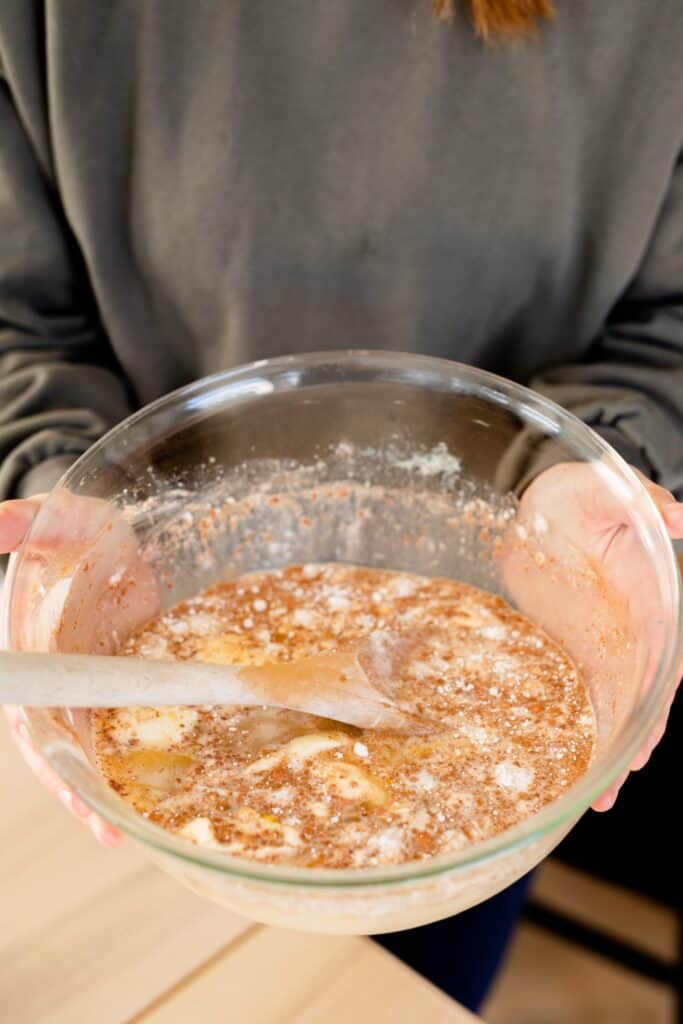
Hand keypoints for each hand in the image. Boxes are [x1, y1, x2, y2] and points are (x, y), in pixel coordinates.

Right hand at [1, 491, 158, 845]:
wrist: (124, 539)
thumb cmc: (82, 530)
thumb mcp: (58, 521)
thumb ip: (23, 523)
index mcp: (33, 651)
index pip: (30, 711)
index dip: (45, 750)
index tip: (61, 779)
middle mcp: (60, 677)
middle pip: (60, 745)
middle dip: (76, 788)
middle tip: (103, 828)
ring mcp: (93, 685)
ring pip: (94, 747)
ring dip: (107, 787)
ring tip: (125, 829)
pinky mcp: (128, 684)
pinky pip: (131, 727)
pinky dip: (140, 758)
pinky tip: (158, 792)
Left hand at [502, 462, 682, 811]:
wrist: (538, 501)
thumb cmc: (580, 490)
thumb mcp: (612, 488)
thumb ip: (644, 501)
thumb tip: (679, 514)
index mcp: (652, 595)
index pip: (665, 653)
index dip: (659, 693)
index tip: (647, 730)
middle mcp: (633, 627)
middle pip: (644, 691)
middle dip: (636, 735)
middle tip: (618, 779)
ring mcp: (601, 639)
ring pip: (614, 702)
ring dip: (609, 745)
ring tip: (596, 794)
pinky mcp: (569, 645)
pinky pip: (577, 691)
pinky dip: (578, 726)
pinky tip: (570, 760)